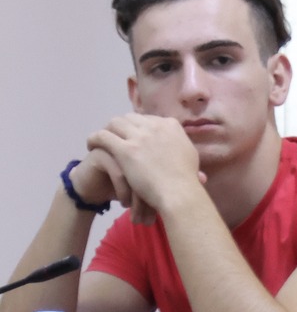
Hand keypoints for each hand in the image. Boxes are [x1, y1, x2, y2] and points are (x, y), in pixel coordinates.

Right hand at [73, 146, 161, 225]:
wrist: (92, 187)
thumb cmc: (123, 186)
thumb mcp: (148, 187)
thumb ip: (168, 185)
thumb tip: (195, 189)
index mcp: (152, 149)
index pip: (165, 171)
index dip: (166, 195)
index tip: (163, 215)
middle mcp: (137, 145)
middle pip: (153, 172)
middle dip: (152, 200)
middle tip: (150, 220)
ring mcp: (118, 146)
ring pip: (137, 173)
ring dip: (138, 199)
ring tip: (138, 217)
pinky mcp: (102, 153)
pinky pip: (119, 173)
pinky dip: (124, 191)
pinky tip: (124, 204)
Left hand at [85, 115, 207, 219]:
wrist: (179, 193)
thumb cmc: (187, 179)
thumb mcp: (189, 155)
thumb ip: (179, 144)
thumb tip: (175, 142)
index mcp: (171, 126)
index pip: (148, 119)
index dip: (138, 127)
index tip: (133, 136)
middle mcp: (155, 126)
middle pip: (130, 118)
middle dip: (121, 126)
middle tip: (115, 138)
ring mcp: (140, 137)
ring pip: (115, 123)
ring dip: (107, 130)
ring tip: (101, 141)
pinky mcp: (126, 149)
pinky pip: (102, 136)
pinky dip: (94, 139)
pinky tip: (91, 146)